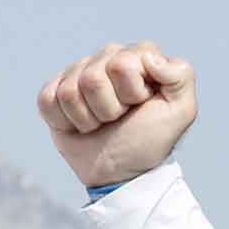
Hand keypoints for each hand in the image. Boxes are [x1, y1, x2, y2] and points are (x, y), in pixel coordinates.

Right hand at [38, 42, 197, 186]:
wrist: (121, 171)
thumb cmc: (150, 140)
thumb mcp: (181, 112)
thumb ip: (180, 76)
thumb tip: (150, 57)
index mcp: (137, 56)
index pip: (123, 64)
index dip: (132, 92)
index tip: (140, 105)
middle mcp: (106, 57)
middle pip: (93, 78)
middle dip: (110, 107)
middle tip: (121, 117)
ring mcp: (77, 73)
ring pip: (70, 91)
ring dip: (89, 117)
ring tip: (103, 123)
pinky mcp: (53, 91)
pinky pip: (48, 100)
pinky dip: (66, 121)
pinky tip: (82, 126)